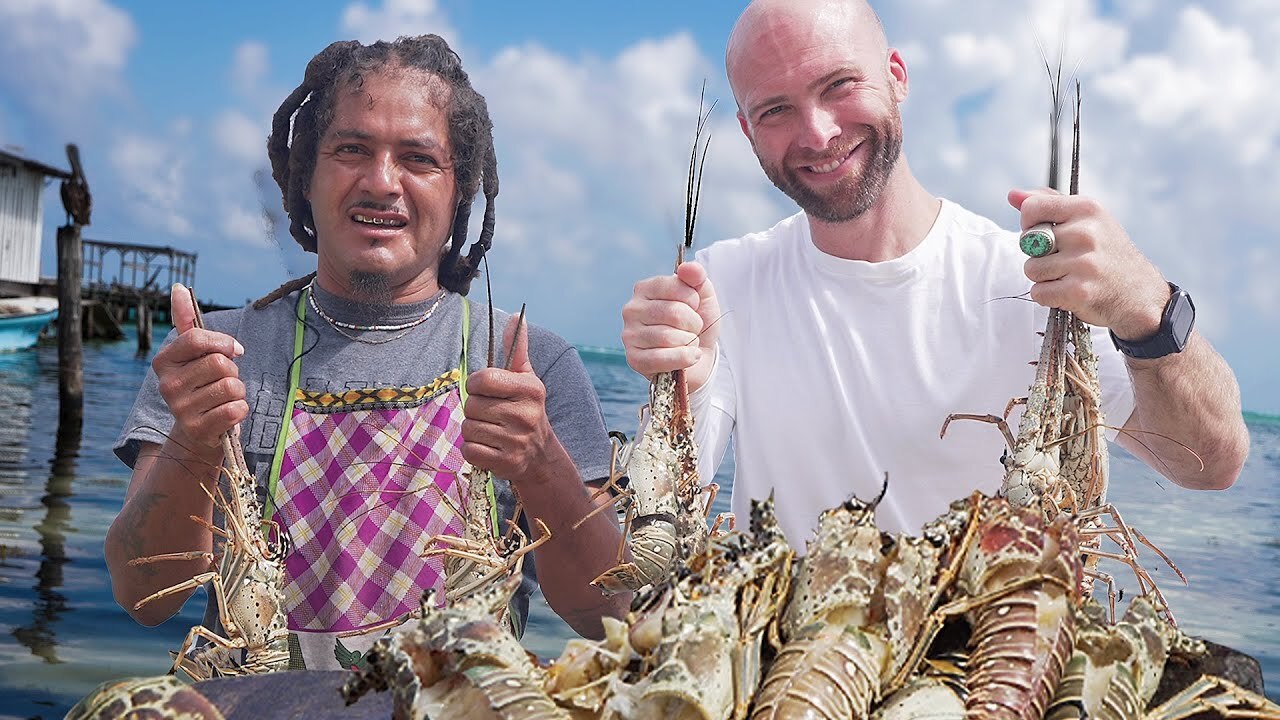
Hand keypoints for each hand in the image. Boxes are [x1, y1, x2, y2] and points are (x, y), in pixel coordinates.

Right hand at [151, 284, 247, 451]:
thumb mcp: (193, 354)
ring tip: (224, 399)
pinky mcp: (197, 429)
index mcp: (164, 361)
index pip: (196, 338)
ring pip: (231, 385)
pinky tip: (227, 415)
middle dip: (233, 371)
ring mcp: (180, 409)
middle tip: (222, 382)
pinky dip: (240, 410)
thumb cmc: (201, 386)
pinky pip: (236, 408)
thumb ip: (187, 322)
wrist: (197, 433)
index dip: (222, 342)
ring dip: (238, 391)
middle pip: (220, 363)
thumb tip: (178, 287)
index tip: (232, 350)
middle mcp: (167, 384)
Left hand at [462, 314, 556, 481]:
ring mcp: (517, 441)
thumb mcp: (525, 378)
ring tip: (491, 430)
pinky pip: (470, 450)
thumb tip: (516, 316)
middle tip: (491, 413)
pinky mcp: (506, 462)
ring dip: (473, 430)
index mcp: (530, 389)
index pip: (483, 379)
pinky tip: (489, 447)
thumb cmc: (526, 408)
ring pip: (468, 428)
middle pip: (472, 405)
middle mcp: (526, 414)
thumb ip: (517, 348)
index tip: (485, 390)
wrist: (540, 454)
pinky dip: (474, 450)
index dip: (476, 384)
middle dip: (475, 409)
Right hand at [621, 261, 719, 391]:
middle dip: (693, 324)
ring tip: (688, 342)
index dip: (693, 299)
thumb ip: (697, 277)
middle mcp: (632, 309)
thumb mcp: (703, 296)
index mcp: (645, 289)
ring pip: (668, 337)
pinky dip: (684, 358)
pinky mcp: (634, 359)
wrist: (700, 356)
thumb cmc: (696, 323)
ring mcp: (630, 335)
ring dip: (689, 342)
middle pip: (673, 313)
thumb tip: (688, 268)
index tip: (694, 306)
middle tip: (692, 328)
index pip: (675, 285)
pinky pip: (662, 358)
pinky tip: (689, 356)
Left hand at [1010, 189, 1169, 340]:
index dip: (1029, 224)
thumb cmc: (1106, 252)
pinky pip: (1039, 292)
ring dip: (1044, 277)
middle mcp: (1086, 233)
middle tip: (1064, 258)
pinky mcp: (1079, 291)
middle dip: (1038, 254)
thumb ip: (1048, 204)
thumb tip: (1013, 195)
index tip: (1044, 232)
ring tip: (1069, 275)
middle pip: (1027, 242)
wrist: (1137, 292)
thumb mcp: (1086, 219)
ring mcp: (1084, 263)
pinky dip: (1048, 296)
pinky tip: (1069, 291)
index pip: (1031, 208)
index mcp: (1087, 209)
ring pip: (1031, 269)